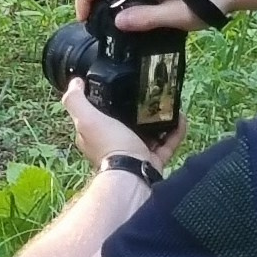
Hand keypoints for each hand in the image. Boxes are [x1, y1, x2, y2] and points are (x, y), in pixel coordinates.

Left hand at [62, 77, 180, 170]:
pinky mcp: (154, 160)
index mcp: (97, 135)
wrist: (132, 174)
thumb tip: (75, 83)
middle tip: (151, 94)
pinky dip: (176, 131)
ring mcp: (136, 153)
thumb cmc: (109, 146)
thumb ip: (76, 101)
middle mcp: (116, 144)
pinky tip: (181, 117)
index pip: (100, 115)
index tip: (121, 86)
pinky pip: (168, 143)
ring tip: (169, 103)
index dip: (108, 101)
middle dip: (140, 109)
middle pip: (128, 122)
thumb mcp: (87, 119)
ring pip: (151, 132)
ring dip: (161, 119)